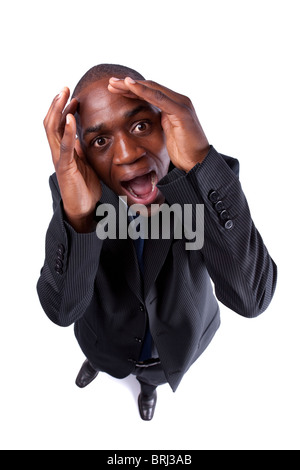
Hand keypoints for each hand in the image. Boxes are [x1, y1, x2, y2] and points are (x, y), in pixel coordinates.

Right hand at [43, 88, 101, 231]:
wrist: (84, 208)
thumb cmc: (84, 186)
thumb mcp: (85, 162)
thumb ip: (81, 149)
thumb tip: (81, 136)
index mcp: (64, 149)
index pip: (58, 124)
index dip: (63, 109)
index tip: (73, 97)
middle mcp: (58, 152)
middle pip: (51, 122)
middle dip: (57, 104)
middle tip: (64, 88)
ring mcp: (59, 159)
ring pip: (52, 130)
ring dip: (58, 111)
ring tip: (64, 96)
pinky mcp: (65, 167)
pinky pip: (64, 146)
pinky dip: (66, 131)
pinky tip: (69, 118)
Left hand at [108, 77, 209, 171]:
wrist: (198, 162)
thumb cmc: (183, 151)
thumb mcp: (166, 133)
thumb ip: (159, 122)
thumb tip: (145, 121)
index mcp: (174, 106)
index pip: (150, 93)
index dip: (132, 90)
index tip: (114, 90)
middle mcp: (178, 100)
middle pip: (150, 87)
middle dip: (128, 85)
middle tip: (110, 83)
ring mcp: (181, 104)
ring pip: (153, 89)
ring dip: (132, 85)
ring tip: (115, 83)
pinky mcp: (182, 111)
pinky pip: (159, 98)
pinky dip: (143, 91)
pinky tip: (130, 86)